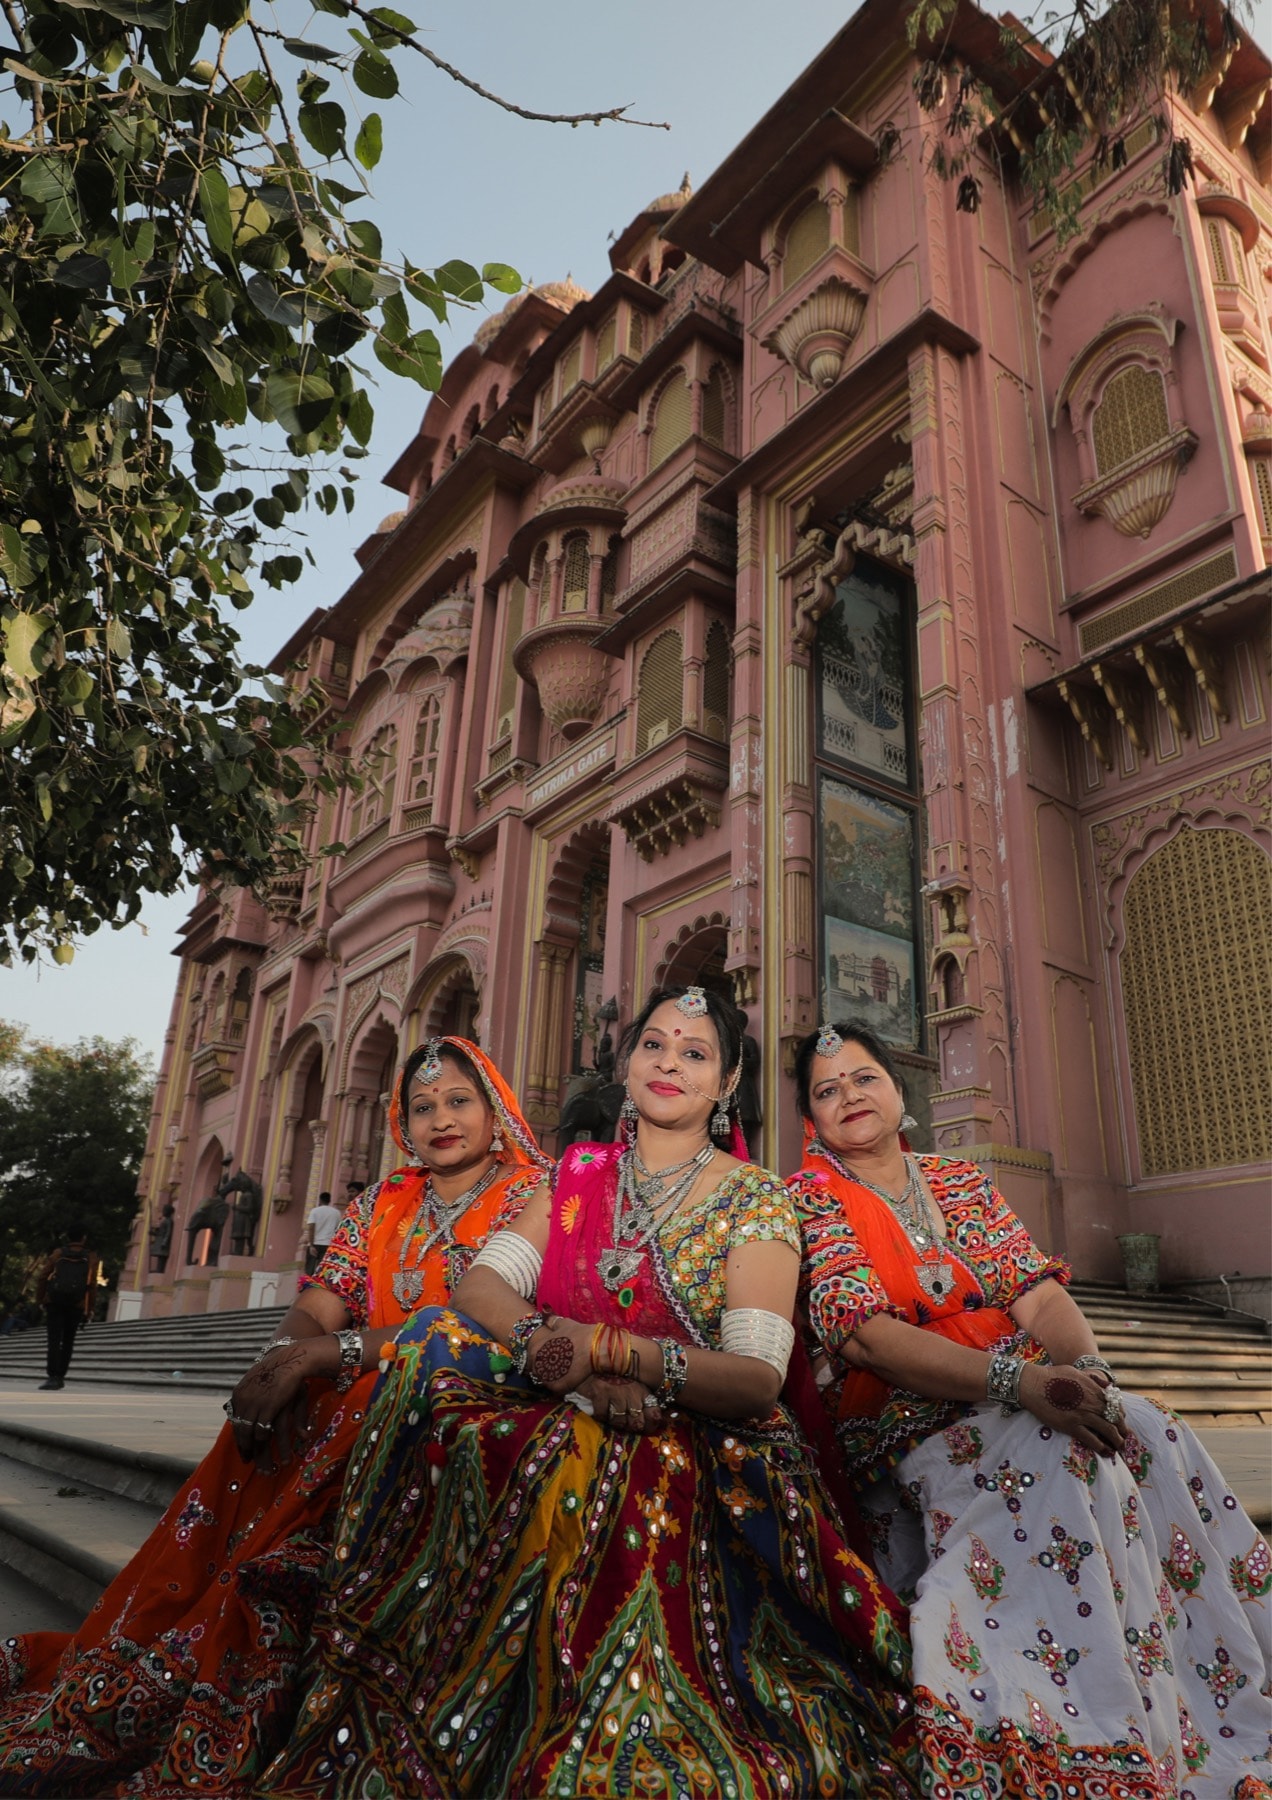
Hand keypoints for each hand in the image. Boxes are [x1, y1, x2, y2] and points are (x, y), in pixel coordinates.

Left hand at [225, 1340, 325, 1472]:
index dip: (241, 1441)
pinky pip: (264, 1432)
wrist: (291, 1359)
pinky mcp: (268, 1408)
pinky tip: (278, 1454)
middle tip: (253, 1465)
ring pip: (252, 1438)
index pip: (236, 1424)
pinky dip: (271, 1446)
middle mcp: (243, 1402)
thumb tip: (246, 1413)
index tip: (245, 1454)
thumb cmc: (278, 1369)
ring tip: (267, 1469)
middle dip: (248, 1452)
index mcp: (238, 1395)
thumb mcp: (258, 1382)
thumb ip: (251, 1400)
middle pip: (243, 1434)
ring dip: (261, 1456)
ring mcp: (254, 1405)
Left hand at [524, 1316, 593, 1395]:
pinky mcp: (557, 1387)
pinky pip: (556, 1389)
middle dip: (545, 1369)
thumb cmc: (578, 1334)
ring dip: (553, 1378)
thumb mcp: (563, 1324)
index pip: (531, 1359)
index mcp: (534, 1350)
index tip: (550, 1358)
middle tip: (559, 1365)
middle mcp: (537, 1365)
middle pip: (537, 1371)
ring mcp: (546, 1377)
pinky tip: (570, 1378)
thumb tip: (546, 1315)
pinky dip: (562, 1385)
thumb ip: (552, 1321)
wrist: (593, 1346)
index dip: (541, 1358)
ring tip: (565, 1372)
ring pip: (546, 1381)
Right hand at [578, 1373, 661, 1434]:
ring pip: (620, 1422)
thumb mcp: (634, 1385)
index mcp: (642, 1390)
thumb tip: (655, 1421)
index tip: (645, 1427)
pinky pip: (602, 1415)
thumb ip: (643, 1401)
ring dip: (616, 1422)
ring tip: (613, 1416)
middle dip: (631, 1427)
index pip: (654, 1414)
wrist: (596, 1359)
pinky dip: (601, 1416)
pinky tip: (601, 1410)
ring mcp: (615, 1393)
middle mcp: (632, 1392)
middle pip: (637, 1423)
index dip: (651, 1426)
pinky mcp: (600, 1393)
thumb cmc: (617, 1376)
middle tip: (626, 1423)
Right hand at [1018, 1362, 1125, 1457]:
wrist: (1033, 1384)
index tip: (1121, 1421)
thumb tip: (1107, 1386)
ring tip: (1120, 1447)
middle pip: (1115, 1419)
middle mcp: (1092, 1402)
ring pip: (1108, 1431)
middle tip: (1124, 1437)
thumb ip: (1093, 1379)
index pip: (1115, 1404)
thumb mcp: (1076, 1371)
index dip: (1121, 1415)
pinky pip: (1092, 1440)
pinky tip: (1107, 1453)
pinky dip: (1102, 1448)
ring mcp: (1083, 1415)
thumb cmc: (1052, 1375)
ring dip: (1117, 1441)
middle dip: (1122, 1429)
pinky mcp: (1072, 1426)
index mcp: (1094, 1388)